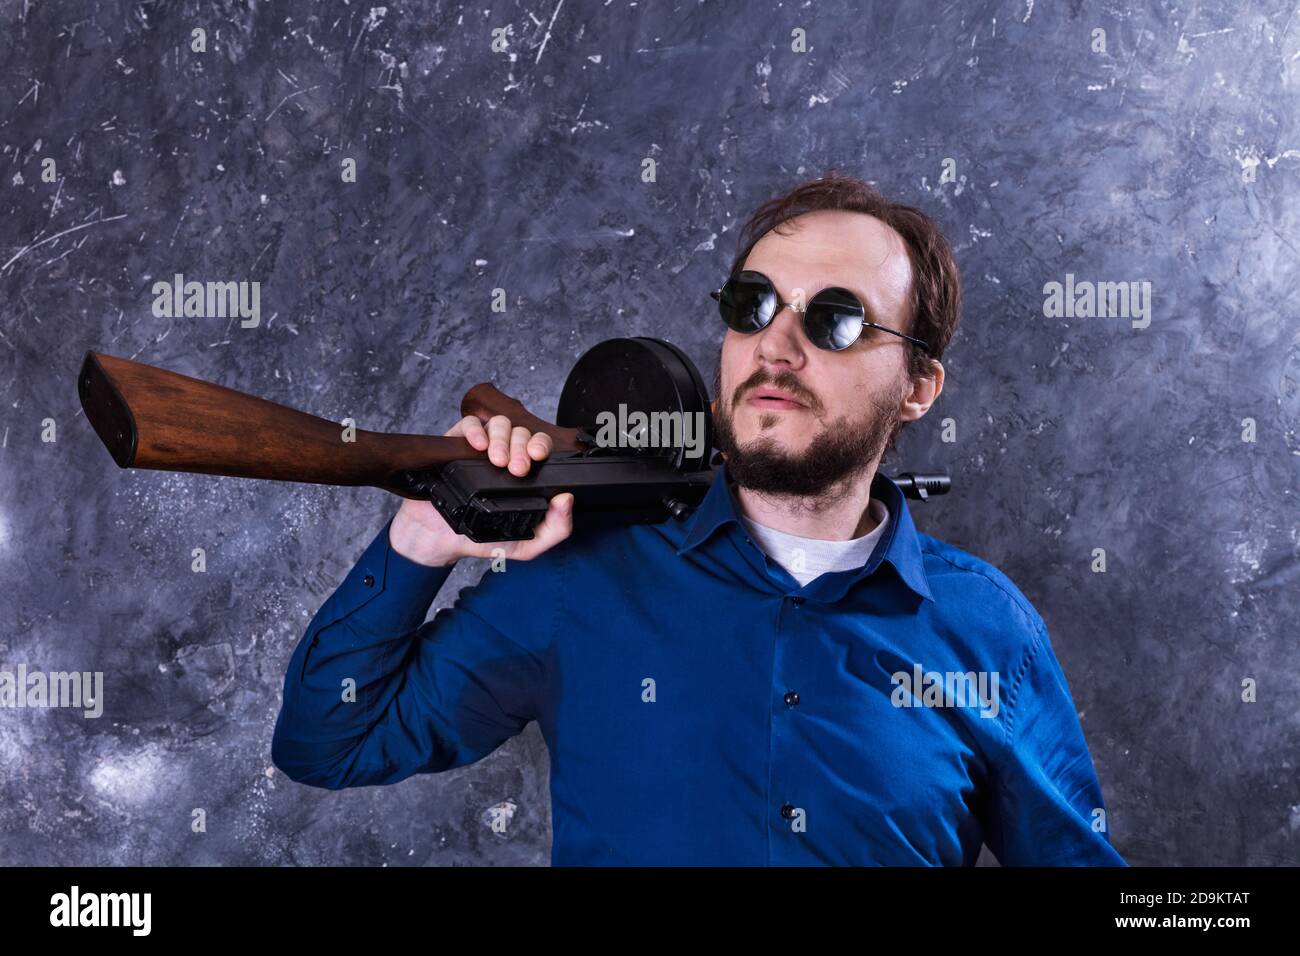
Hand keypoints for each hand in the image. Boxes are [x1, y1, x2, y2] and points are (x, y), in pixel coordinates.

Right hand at [388, 414, 574, 566]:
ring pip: (499, 424)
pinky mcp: (457, 444)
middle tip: (517, 469)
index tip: (538, 457)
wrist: (441, 540)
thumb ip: (556, 529)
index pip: (538, 446)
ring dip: (502, 440)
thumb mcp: (527, 544)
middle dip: (521, 448)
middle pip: (520, 433)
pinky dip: (476, 430)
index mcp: (524, 473)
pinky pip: (469, 424)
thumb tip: (568, 500)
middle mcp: (505, 455)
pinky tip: (478, 446)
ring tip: (497, 461)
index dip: (540, 445)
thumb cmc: (484, 539)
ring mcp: (481, 448)